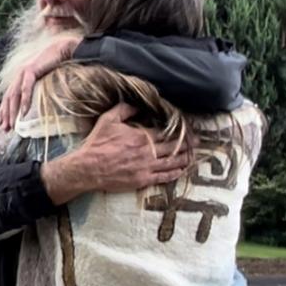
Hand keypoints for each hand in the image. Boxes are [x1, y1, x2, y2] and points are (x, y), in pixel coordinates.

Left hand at [0, 34, 82, 130]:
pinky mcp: (31, 70)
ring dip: (12, 111)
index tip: (2, 124)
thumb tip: (34, 103)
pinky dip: (25, 100)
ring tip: (13, 124)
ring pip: (14, 95)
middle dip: (5, 114)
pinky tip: (24, 112)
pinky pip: (26, 88)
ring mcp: (23, 72)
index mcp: (19, 78)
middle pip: (8, 98)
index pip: (8, 97)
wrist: (63, 49)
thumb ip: (34, 89)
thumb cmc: (55, 65)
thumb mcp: (42, 80)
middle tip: (5, 129)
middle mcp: (18, 75)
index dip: (4, 111)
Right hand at [40, 103, 193, 204]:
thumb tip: (137, 105)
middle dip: (188, 144)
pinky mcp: (142, 180)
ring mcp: (146, 168)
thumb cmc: (97, 144)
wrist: (87, 168)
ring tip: (194, 156)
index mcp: (142, 136)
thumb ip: (125, 109)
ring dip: (185, 159)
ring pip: (172, 163)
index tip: (189, 128)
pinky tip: (181, 171)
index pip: (167, 132)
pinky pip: (163, 177)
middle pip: (174, 147)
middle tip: (198, 142)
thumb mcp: (108, 119)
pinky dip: (175, 174)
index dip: (180, 130)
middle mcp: (148, 152)